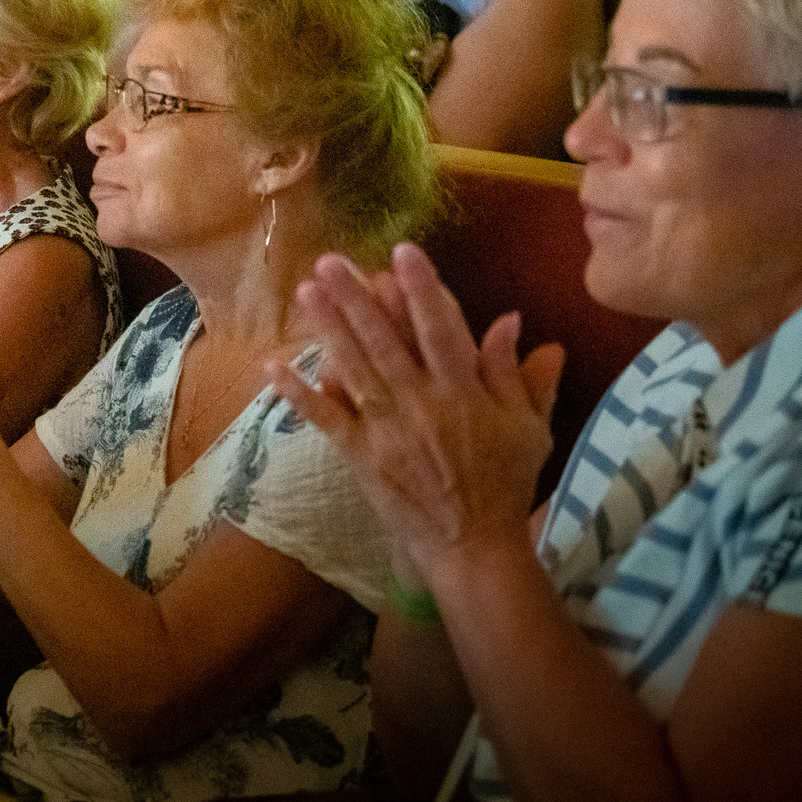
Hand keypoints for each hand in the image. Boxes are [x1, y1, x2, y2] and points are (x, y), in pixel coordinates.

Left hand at [269, 243, 560, 586]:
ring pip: (354, 372)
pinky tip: (273, 366)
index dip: (423, 291)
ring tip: (306, 291)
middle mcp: (423, 406)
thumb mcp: (529, 427)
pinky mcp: (361, 456)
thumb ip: (519, 375)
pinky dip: (299, 395)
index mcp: (466, 395)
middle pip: (386, 344)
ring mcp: (387, 432)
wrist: (473, 547)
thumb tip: (514, 321)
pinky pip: (327, 421)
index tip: (402, 253)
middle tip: (330, 262)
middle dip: (357, 300)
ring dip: (329, 330)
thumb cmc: (506, 482)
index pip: (443, 332)